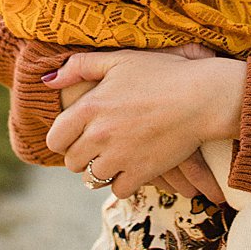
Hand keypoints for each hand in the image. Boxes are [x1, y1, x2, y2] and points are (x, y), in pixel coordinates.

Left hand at [43, 48, 245, 198]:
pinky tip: (133, 166)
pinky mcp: (140, 173)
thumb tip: (48, 80)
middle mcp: (99, 135)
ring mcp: (119, 156)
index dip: (62, 139)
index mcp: (89, 107)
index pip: (55, 139)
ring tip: (115, 156)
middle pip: (72, 162)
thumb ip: (80, 66)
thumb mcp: (119, 60)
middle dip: (82, 155)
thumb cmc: (162, 73)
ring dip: (101, 170)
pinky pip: (118, 189)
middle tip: (99, 145)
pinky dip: (123, 181)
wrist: (202, 96)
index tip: (76, 135)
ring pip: (91, 179)